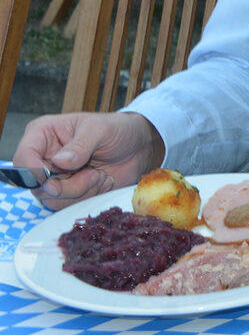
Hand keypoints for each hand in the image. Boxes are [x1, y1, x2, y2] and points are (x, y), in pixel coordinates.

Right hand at [14, 112, 164, 208]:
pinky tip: (102, 182)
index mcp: (43, 134)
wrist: (139, 147)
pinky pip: (68, 204)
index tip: (54, 179)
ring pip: (52, 198)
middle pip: (36, 185)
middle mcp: (43, 157)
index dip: (34, 172)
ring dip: (81, 191)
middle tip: (94, 175)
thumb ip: (81, 145)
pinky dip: (88, 196)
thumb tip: (60, 161)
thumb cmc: (118, 129)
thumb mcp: (101, 130)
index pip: (23, 157)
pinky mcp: (68, 191)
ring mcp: (55, 176)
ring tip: (100, 175)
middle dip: (67, 186)